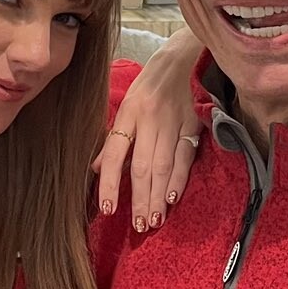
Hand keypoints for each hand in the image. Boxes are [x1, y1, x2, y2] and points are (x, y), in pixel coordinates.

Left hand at [95, 29, 202, 230]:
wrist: (179, 63)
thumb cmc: (147, 88)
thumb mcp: (124, 108)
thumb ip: (113, 140)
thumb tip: (95, 170)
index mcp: (128, 114)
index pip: (115, 154)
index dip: (110, 182)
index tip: (109, 209)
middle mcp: (149, 120)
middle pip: (142, 166)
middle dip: (140, 199)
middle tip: (139, 226)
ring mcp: (172, 123)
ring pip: (163, 166)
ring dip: (158, 196)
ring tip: (153, 219)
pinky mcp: (192, 125)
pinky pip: (184, 157)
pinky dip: (179, 179)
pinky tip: (172, 198)